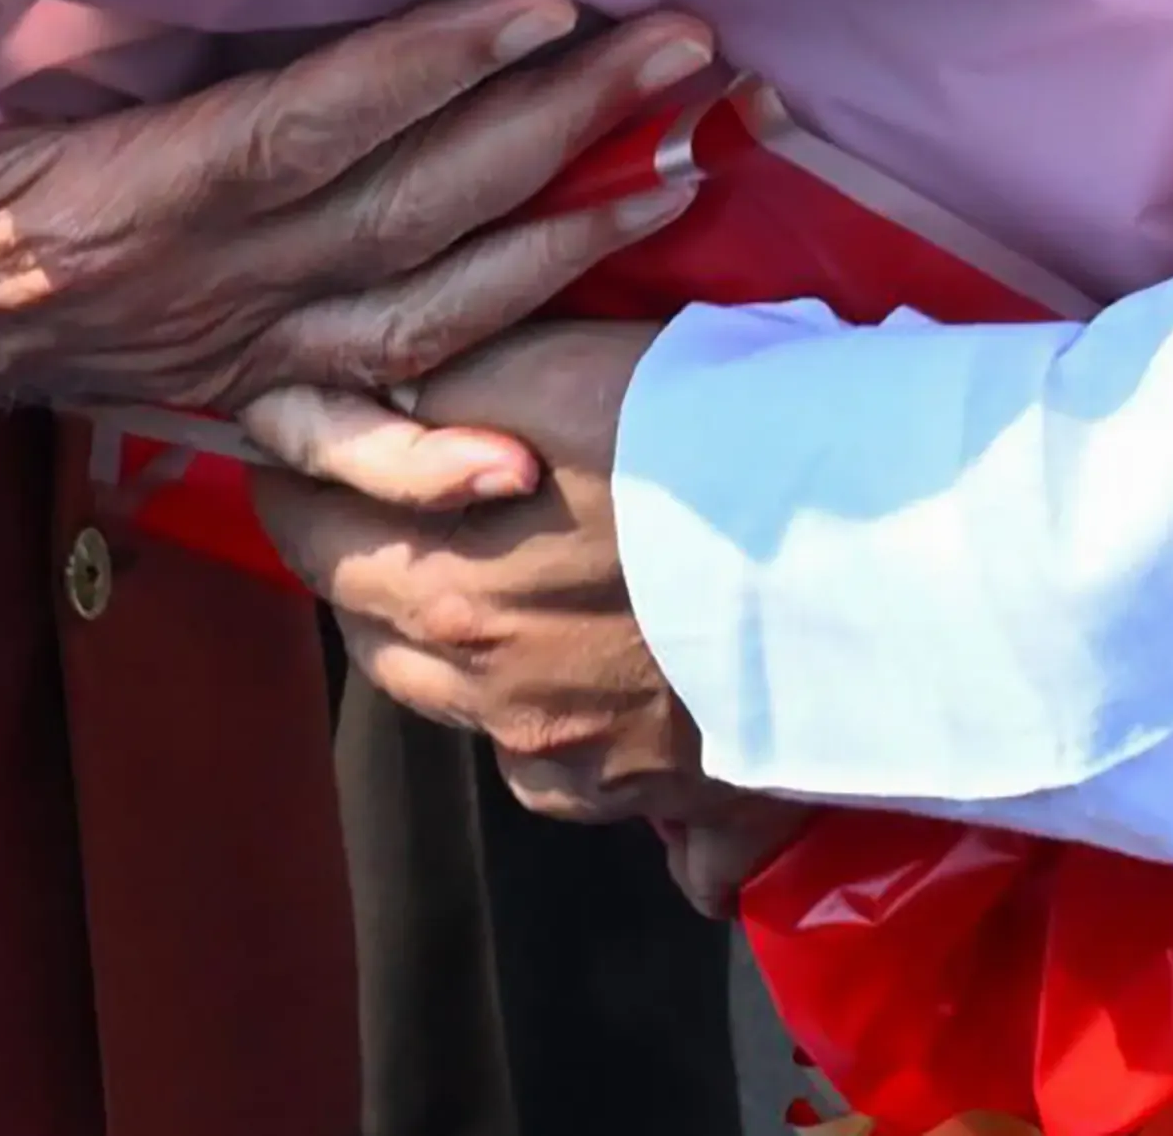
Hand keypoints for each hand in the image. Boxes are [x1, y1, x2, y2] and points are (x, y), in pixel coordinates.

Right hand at [0, 0, 707, 478]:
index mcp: (114, 208)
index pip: (299, 127)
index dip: (421, 69)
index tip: (536, 0)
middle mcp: (190, 295)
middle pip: (403, 208)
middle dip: (554, 125)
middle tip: (687, 45)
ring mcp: (212, 356)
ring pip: (414, 310)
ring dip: (554, 242)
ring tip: (682, 165)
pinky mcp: (212, 392)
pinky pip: (341, 438)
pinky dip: (433, 454)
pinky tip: (524, 459)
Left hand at [249, 323, 713, 821]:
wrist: (874, 559)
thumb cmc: (716, 446)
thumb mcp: (563, 370)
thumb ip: (446, 388)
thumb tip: (360, 395)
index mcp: (444, 594)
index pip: (309, 540)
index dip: (298, 485)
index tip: (305, 451)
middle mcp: (490, 698)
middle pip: (377, 634)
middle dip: (367, 568)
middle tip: (397, 507)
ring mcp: (573, 763)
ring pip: (466, 711)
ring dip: (459, 652)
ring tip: (509, 583)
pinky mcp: (653, 803)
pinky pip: (569, 775)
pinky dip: (566, 734)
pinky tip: (608, 678)